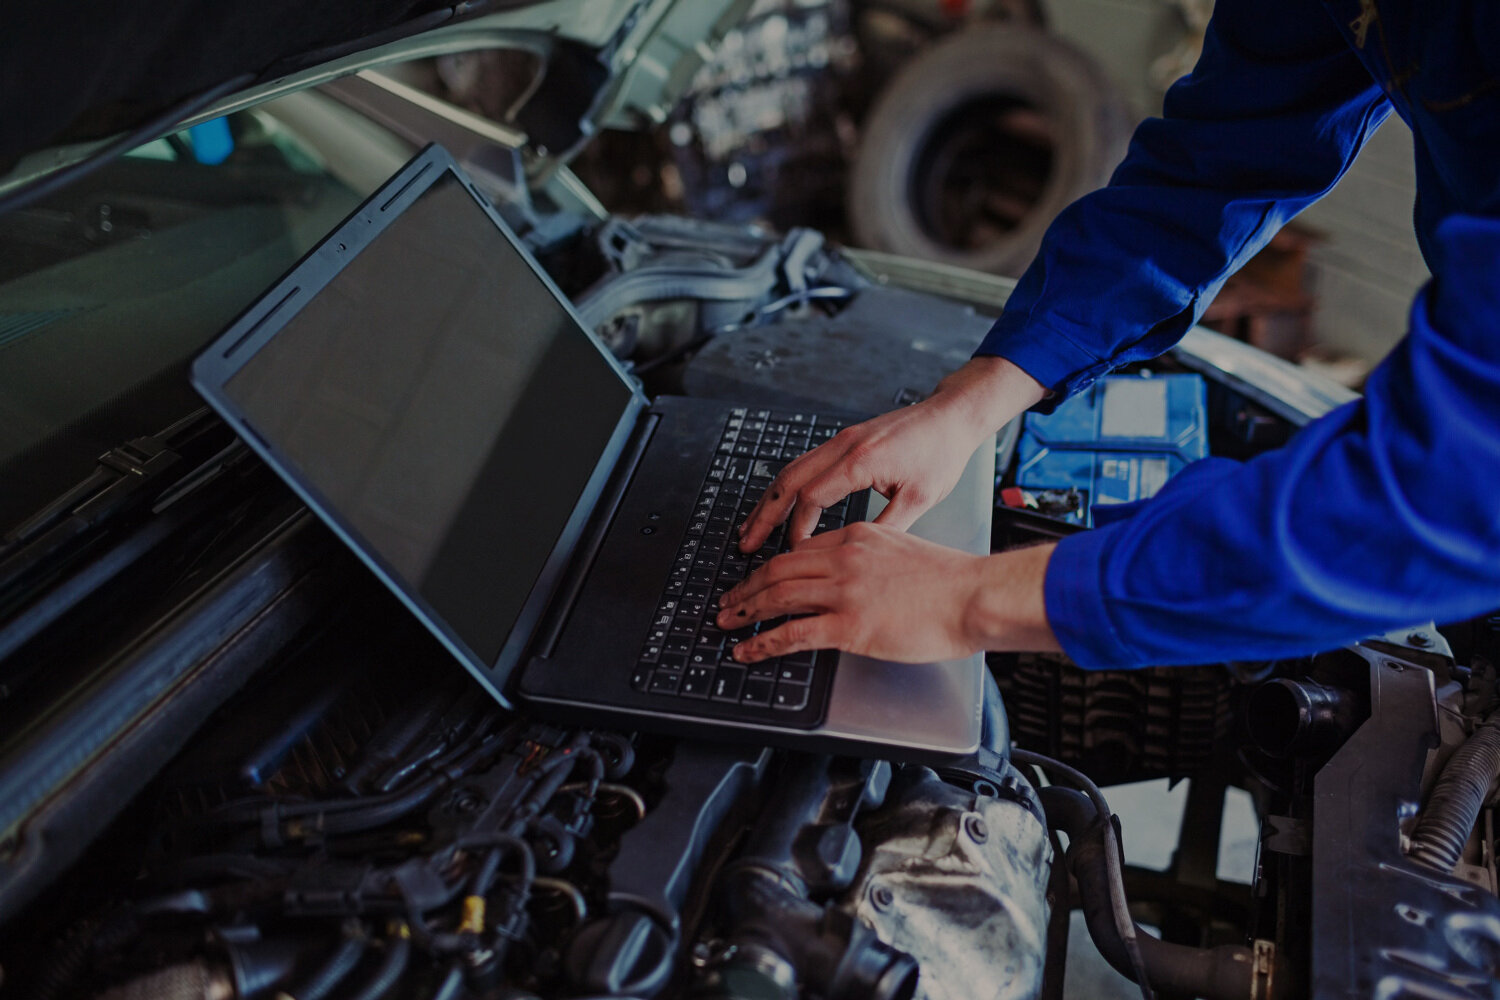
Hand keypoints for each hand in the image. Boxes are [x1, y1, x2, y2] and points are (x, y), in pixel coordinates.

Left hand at [715, 521, 1061, 662]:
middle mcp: (844, 558)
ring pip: (777, 596)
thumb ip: (873, 558)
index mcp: (858, 537)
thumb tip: (856, 578)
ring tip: (726, 622)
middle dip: (747, 585)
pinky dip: (761, 642)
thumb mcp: (904, 549)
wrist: (973, 596)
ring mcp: (844, 592)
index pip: (801, 548)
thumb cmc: (952, 581)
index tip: (760, 577)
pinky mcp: (849, 626)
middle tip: (728, 598)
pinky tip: (746, 650)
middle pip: (778, 568)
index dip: (772, 566)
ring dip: (744, 609)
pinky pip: (791, 633)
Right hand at [735, 356, 1044, 552]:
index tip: (793, 553)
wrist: (951, 417)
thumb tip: (856, 555)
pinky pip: (805, 464)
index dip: (797, 529)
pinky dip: (787, 486)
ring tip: (751, 527)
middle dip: (764, 515)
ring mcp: (840, 440)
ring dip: (769, 500)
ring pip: (791, 470)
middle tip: (745, 542)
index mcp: (860, 461)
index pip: (811, 498)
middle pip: (788, 481)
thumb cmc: (941, 453)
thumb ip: (887, 527)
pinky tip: (780, 504)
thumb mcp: (920, 498)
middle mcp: (843, 446)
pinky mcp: (844, 441)